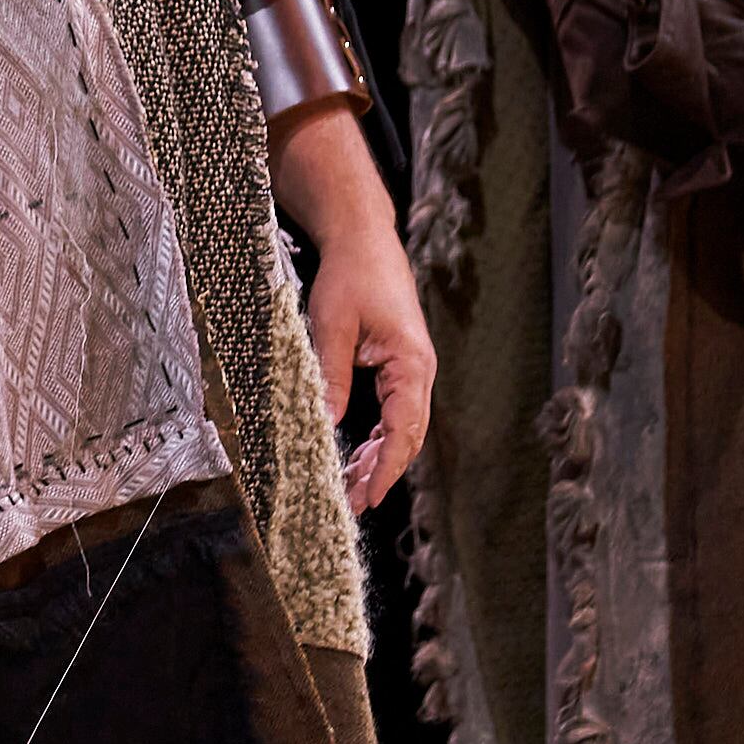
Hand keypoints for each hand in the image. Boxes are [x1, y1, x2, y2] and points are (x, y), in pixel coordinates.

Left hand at [305, 193, 437, 511]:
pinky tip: (356, 455)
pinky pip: (393, 412)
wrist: (363, 239)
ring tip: (350, 488)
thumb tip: (324, 425)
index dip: (386, 467)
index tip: (368, 497)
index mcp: (412, 363)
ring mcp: (411, 370)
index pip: (404, 429)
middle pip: (408, 436)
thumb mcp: (333, 326)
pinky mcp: (399, 366)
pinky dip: (377, 436)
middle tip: (353, 504)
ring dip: (378, 458)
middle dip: (382, 472)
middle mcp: (419, 371)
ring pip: (402, 428)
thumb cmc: (352, 275)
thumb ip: (331, 376)